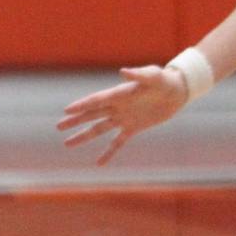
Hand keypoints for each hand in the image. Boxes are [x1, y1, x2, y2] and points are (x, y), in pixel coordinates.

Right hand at [57, 65, 188, 164]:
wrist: (176, 91)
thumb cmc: (164, 80)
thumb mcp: (153, 76)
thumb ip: (138, 75)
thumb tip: (123, 72)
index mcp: (119, 94)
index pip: (97, 101)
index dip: (82, 105)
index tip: (67, 110)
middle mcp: (117, 106)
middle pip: (92, 115)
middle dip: (75, 121)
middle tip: (59, 126)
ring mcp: (123, 118)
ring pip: (99, 129)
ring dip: (84, 136)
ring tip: (67, 144)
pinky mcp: (133, 128)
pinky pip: (118, 142)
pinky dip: (108, 152)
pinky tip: (98, 163)